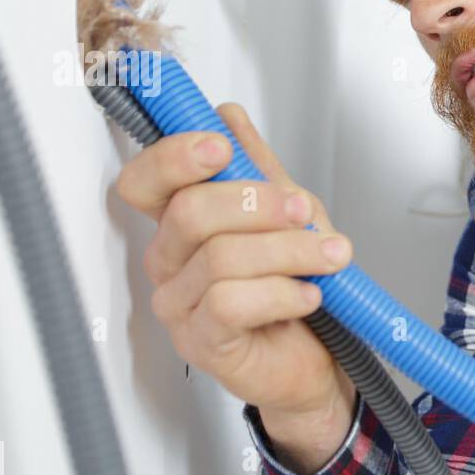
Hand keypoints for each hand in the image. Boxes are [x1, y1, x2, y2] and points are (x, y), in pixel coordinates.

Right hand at [114, 102, 355, 419]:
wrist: (320, 359)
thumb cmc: (296, 285)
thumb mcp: (288, 214)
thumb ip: (257, 166)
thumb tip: (228, 115)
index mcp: (181, 223)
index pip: (145, 181)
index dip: (174, 158)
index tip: (220, 147)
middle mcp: (171, 261)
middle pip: (189, 213)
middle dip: (257, 204)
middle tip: (303, 211)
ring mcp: (179, 305)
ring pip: (220, 258)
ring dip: (289, 252)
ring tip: (330, 258)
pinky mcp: (202, 342)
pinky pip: (231, 304)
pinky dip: (282, 294)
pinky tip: (309, 295)